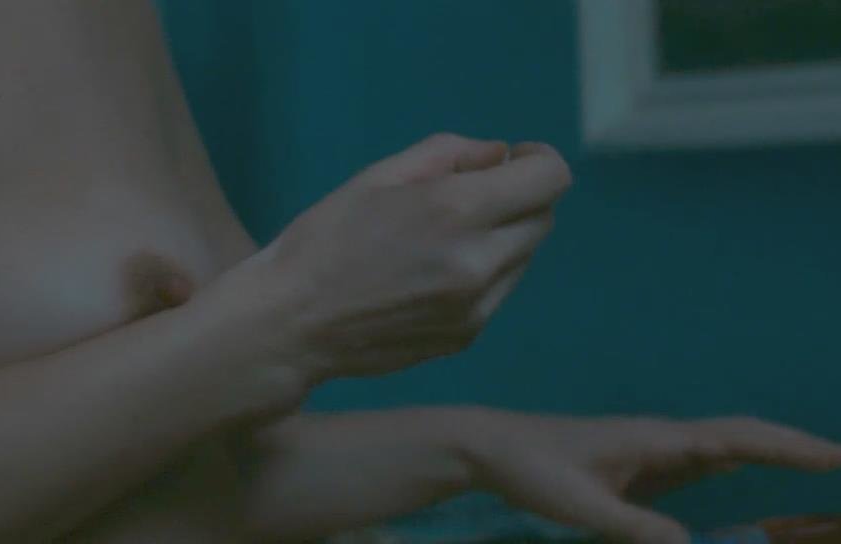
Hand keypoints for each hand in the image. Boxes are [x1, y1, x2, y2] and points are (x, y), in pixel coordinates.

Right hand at [241, 134, 570, 378]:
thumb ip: (450, 154)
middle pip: (543, 218)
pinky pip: (501, 290)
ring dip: (503, 237)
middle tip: (473, 196)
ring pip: (524, 256)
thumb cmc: (325, 238)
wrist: (289, 326)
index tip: (512, 161)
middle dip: (519, 199)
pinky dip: (484, 273)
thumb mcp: (379, 176)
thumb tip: (501, 155)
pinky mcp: (469, 335)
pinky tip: (432, 274)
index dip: (538, 162)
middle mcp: (480, 261)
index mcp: (457, 211)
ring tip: (442, 239)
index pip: (550, 180)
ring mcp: (478, 305)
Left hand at [457, 410, 840, 543]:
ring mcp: (652, 449)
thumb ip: (634, 528)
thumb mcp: (581, 507)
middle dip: (791, 446)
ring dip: (766, 451)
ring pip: (722, 445)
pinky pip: (698, 460)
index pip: (735, 439)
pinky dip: (731, 461)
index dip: (788, 447)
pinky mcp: (639, 464)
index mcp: (656, 440)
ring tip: (812, 462)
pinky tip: (737, 470)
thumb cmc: (534, 470)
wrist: (494, 446)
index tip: (836, 455)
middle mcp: (663, 438)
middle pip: (740, 435)